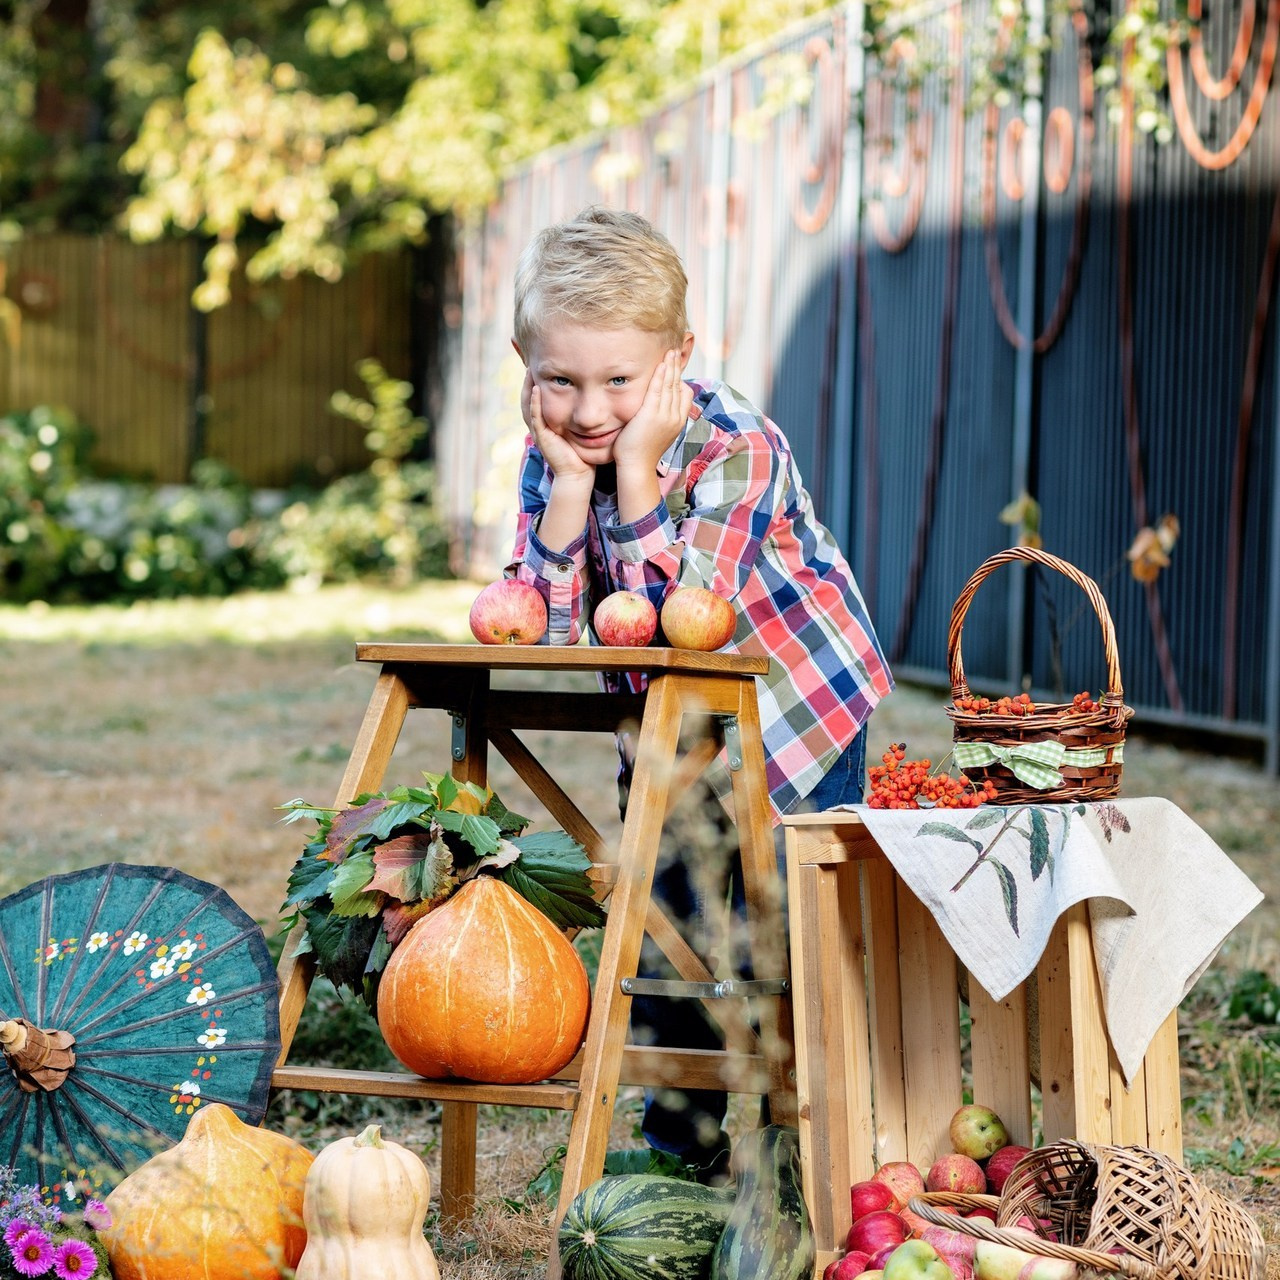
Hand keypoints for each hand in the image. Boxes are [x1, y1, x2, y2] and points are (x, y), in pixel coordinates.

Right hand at [523, 370, 594, 485]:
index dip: (536, 378)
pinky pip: (535, 417)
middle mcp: (539, 424)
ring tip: (529, 370)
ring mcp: (538, 431)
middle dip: (527, 378)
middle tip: (529, 360)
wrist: (579, 473)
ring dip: (528, 386)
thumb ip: (582, 410)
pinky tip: (536, 389)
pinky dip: (535, 403)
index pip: (537, 394)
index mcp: (546, 420)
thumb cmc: (583, 451)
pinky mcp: (542, 437)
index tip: (540, 361)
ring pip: (527, 405)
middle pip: (527, 396)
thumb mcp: (581, 426)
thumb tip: (597, 392)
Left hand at [612, 350, 694, 472]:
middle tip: (675, 351)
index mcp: (678, 422)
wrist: (636, 467)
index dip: (681, 378)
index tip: (676, 366)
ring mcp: (665, 416)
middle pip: (679, 386)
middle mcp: (675, 418)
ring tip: (670, 352)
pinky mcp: (651, 415)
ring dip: (670, 367)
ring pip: (670, 386)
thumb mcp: (658, 434)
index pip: (685, 394)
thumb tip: (658, 410)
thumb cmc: (642, 452)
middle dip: (677, 368)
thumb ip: (661, 420)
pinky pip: (657, 390)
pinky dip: (660, 376)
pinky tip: (661, 365)